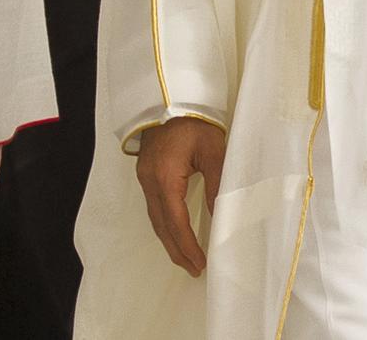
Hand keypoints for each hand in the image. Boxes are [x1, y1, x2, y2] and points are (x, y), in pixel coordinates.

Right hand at [134, 117, 226, 276]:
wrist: (169, 96)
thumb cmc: (194, 121)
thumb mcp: (213, 151)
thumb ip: (216, 184)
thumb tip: (221, 216)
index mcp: (165, 177)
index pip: (176, 221)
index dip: (187, 246)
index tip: (200, 264)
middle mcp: (150, 181)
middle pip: (161, 225)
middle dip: (177, 250)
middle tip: (193, 270)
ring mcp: (144, 177)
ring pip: (155, 218)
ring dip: (169, 239)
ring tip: (185, 258)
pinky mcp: (146, 172)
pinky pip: (153, 207)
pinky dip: (164, 224)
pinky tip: (174, 231)